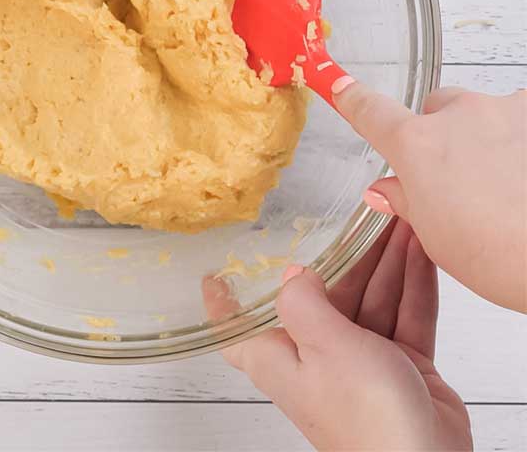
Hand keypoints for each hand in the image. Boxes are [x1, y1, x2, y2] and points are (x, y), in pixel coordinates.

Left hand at [203, 220, 470, 451]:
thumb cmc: (368, 418)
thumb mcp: (324, 346)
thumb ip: (303, 302)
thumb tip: (290, 274)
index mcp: (280, 359)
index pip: (237, 329)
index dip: (224, 303)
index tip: (214, 275)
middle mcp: (317, 358)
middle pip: (325, 296)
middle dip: (348, 256)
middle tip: (365, 216)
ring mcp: (360, 363)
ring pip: (370, 299)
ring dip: (387, 262)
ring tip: (401, 220)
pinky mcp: (400, 368)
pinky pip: (403, 316)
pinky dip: (412, 286)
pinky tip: (421, 252)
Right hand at [334, 81, 525, 312]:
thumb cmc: (499, 254)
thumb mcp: (435, 235)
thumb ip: (406, 201)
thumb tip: (389, 188)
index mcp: (417, 145)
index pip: (370, 111)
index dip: (351, 99)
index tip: (339, 85)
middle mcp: (457, 116)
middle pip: (435, 108)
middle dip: (439, 133)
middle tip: (454, 176)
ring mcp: (504, 111)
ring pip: (480, 111)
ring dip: (483, 135)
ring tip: (504, 182)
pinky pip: (518, 117)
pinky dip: (518, 138)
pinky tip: (524, 174)